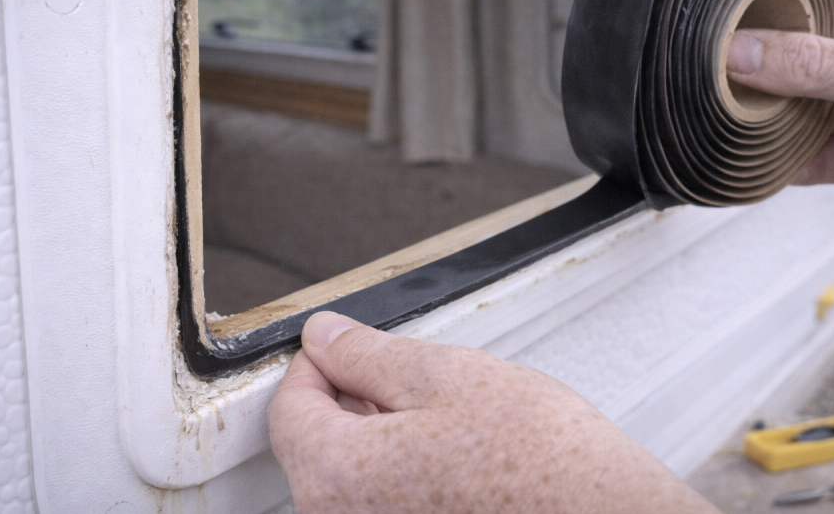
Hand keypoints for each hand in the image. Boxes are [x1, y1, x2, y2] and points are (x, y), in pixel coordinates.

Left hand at [269, 311, 718, 513]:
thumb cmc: (544, 461)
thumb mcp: (447, 375)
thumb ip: (368, 354)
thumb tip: (324, 336)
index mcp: (335, 474)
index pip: (289, 405)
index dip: (318, 361)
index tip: (345, 345)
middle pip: (318, 444)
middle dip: (355, 401)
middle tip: (416, 382)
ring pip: (354, 476)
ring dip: (384, 439)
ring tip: (453, 426)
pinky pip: (385, 504)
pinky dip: (405, 477)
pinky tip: (459, 464)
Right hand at [727, 0, 833, 231]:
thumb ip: (815, 65)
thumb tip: (743, 50)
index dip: (777, 9)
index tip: (725, 22)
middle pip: (810, 60)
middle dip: (767, 73)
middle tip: (716, 78)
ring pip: (814, 112)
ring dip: (776, 123)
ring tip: (730, 121)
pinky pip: (826, 158)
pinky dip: (793, 164)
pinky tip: (763, 163)